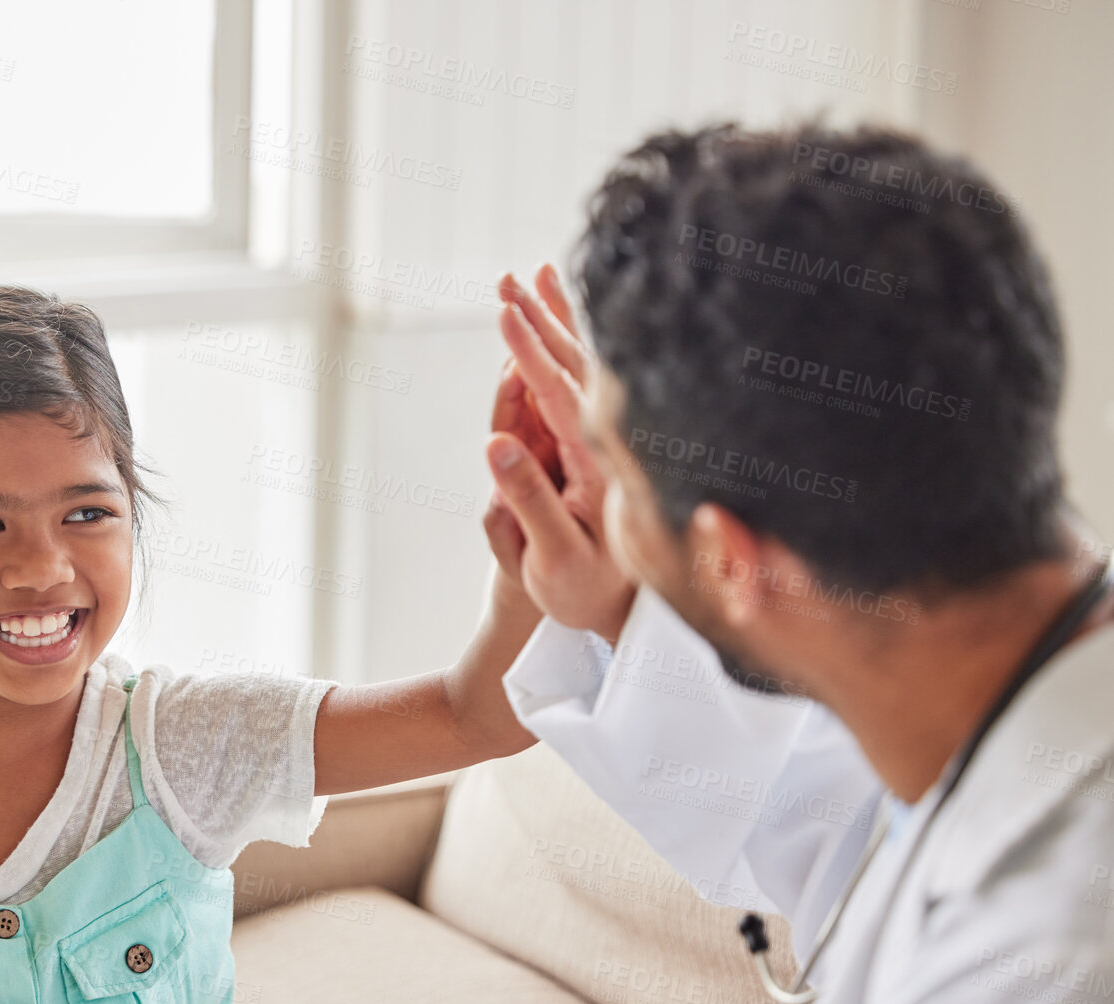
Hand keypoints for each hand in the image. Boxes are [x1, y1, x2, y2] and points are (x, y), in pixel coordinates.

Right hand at [481, 264, 635, 643]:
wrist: (622, 611)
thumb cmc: (585, 590)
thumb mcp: (554, 555)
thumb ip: (528, 499)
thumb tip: (495, 442)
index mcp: (599, 464)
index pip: (559, 393)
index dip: (531, 349)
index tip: (508, 310)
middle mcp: (608, 443)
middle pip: (573, 367)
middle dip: (540, 319)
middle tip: (509, 279)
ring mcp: (606, 442)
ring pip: (582, 369)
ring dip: (556, 322)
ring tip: (536, 279)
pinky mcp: (601, 447)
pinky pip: (583, 385)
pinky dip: (569, 348)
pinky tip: (559, 327)